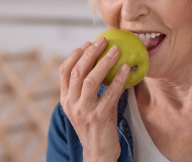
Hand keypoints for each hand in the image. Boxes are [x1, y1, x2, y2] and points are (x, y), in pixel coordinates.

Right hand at [59, 36, 129, 160]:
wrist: (98, 153)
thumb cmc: (94, 126)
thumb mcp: (83, 107)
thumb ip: (84, 89)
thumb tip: (98, 63)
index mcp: (65, 99)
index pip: (64, 71)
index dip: (75, 54)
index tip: (86, 43)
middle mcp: (71, 103)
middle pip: (78, 71)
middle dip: (90, 53)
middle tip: (102, 41)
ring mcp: (84, 111)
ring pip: (91, 79)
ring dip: (104, 62)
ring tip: (116, 50)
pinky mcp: (99, 117)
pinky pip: (110, 93)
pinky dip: (119, 79)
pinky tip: (127, 69)